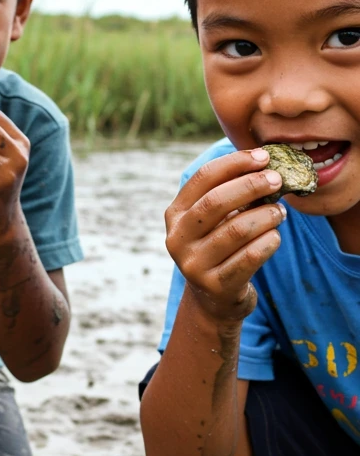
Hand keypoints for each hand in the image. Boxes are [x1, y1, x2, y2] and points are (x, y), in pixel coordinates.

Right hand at [165, 148, 285, 321]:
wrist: (214, 298)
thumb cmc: (220, 247)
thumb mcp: (213, 221)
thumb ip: (229, 194)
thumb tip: (267, 166)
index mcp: (175, 215)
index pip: (203, 178)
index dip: (235, 163)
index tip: (263, 157)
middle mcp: (178, 239)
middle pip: (216, 202)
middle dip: (251, 185)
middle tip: (277, 180)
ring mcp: (194, 265)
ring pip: (237, 230)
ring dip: (266, 215)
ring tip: (280, 213)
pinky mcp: (216, 286)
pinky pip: (250, 257)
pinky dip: (269, 242)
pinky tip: (275, 237)